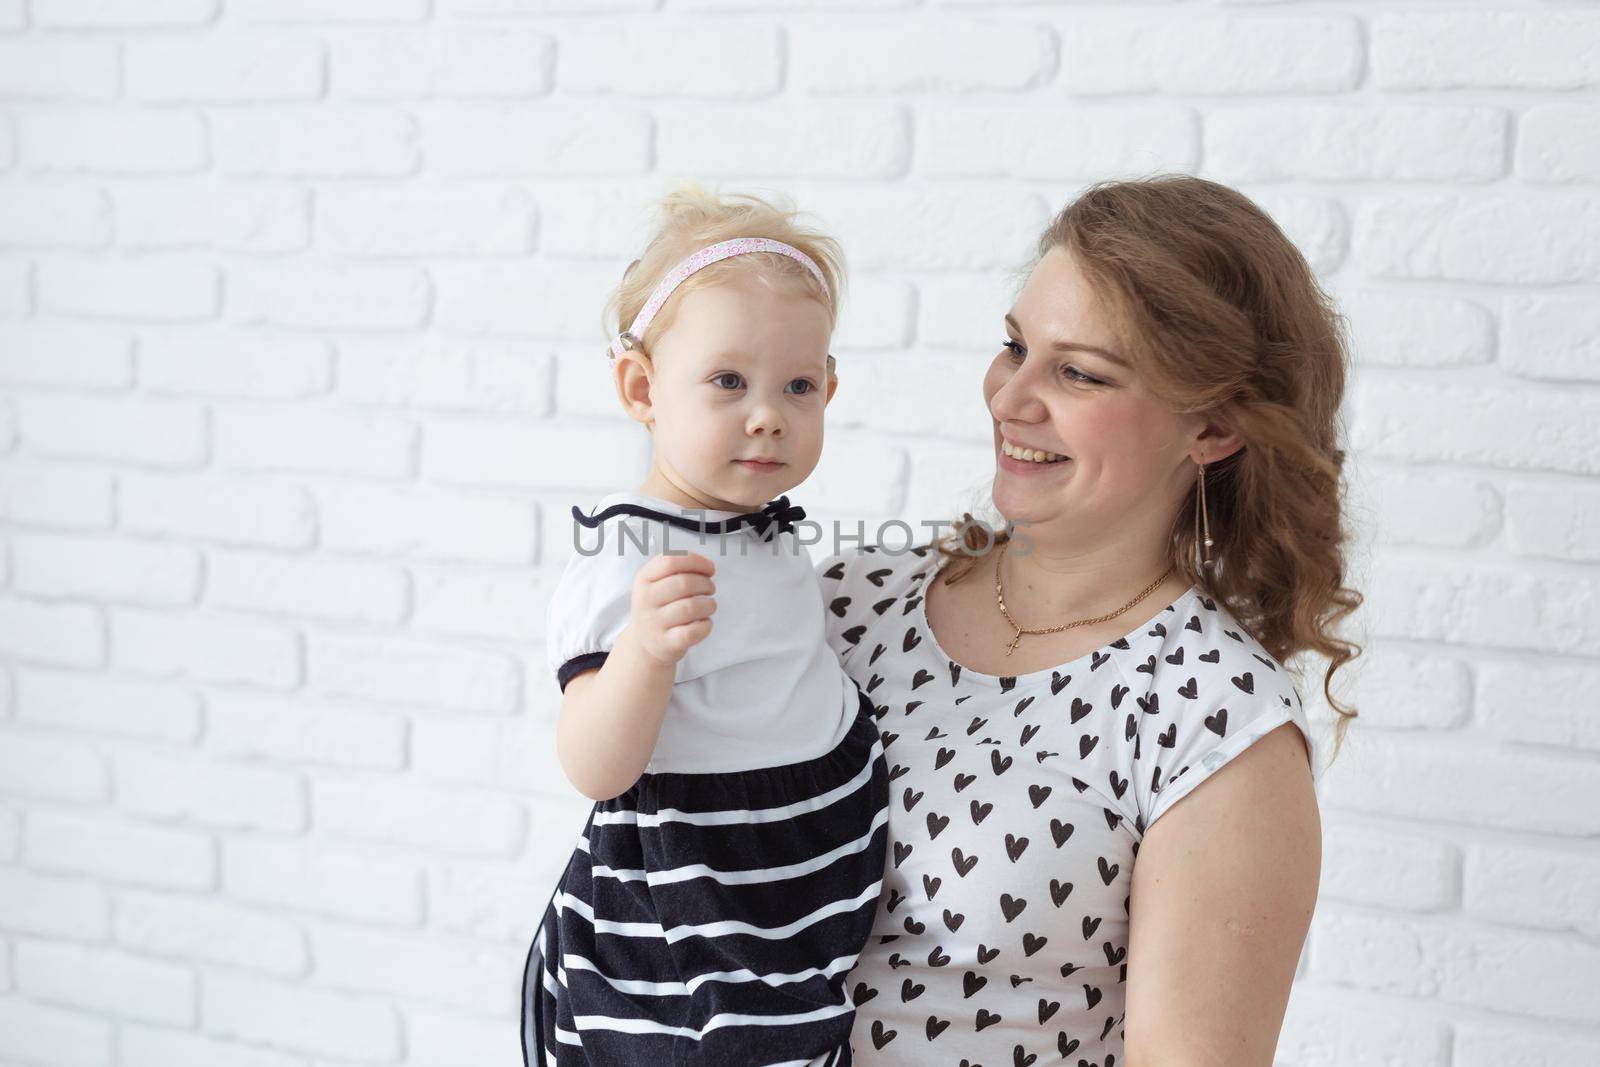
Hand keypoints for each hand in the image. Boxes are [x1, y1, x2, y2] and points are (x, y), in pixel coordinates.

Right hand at [627, 551, 716, 665]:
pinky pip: (693, 631)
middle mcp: (645, 600)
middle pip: (684, 583)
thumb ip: (680, 567)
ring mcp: (653, 623)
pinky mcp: (666, 644)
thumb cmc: (660, 605)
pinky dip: (706, 625)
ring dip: (709, 604)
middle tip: (710, 589)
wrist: (644, 641)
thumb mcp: (658, 581)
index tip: (710, 569)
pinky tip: (704, 622)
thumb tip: (708, 567)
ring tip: (709, 606)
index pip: (670, 561)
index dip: (696, 561)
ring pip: (691, 607)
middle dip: (706, 584)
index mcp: (643, 579)